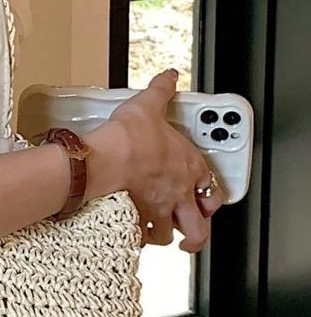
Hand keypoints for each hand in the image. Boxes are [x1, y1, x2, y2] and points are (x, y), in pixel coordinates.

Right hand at [85, 69, 224, 252]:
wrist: (105, 160)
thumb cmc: (130, 140)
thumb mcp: (149, 106)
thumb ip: (161, 92)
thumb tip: (168, 78)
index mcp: (189, 169)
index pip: (212, 189)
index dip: (211, 194)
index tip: (206, 194)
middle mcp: (178, 195)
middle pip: (200, 226)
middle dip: (198, 232)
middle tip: (192, 230)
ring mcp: (158, 212)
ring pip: (170, 236)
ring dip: (167, 235)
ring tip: (161, 233)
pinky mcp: (135, 222)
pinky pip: (141, 238)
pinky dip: (138, 238)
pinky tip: (134, 233)